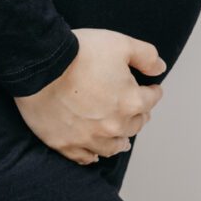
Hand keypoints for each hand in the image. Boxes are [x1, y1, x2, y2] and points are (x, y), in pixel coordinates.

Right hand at [14, 28, 165, 164]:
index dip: (152, 91)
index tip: (151, 89)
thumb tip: (160, 68)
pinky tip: (93, 153)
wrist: (39, 64)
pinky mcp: (66, 144)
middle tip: (134, 111)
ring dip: (119, 141)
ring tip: (121, 140)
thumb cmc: (79, 52)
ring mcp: (90, 138)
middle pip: (135, 125)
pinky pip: (85, 157)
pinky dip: (92, 155)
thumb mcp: (119, 43)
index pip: (151, 99)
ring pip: (113, 146)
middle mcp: (115, 125)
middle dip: (137, 116)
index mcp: (131, 102)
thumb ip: (146, 56)